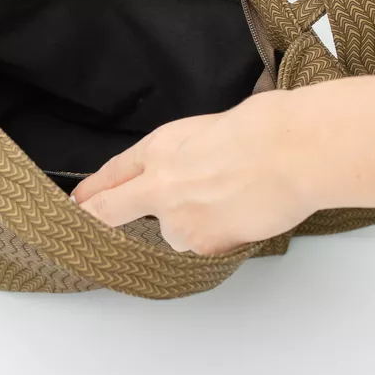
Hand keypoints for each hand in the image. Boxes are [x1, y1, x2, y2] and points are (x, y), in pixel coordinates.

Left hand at [71, 92, 314, 253]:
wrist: (293, 151)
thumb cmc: (264, 128)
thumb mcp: (206, 129)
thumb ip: (183, 155)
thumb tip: (185, 170)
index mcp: (159, 148)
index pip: (112, 174)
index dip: (93, 191)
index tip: (80, 202)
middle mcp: (158, 185)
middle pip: (110, 211)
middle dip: (97, 218)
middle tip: (87, 223)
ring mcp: (177, 219)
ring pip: (171, 233)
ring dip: (190, 225)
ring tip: (230, 200)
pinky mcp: (202, 244)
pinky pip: (203, 246)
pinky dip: (219, 236)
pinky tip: (242, 215)